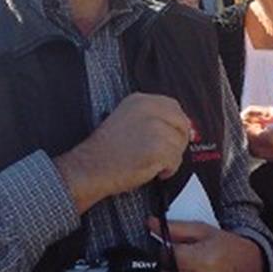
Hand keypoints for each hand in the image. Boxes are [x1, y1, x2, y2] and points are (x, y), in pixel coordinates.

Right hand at [54, 93, 189, 213]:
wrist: (90, 168)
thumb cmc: (105, 151)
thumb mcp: (127, 121)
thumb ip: (152, 119)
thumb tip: (181, 126)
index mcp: (140, 101)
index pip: (174, 106)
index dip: (177, 124)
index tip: (174, 135)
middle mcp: (148, 110)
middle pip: (181, 124)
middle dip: (178, 141)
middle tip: (166, 153)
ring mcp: (154, 128)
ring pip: (179, 144)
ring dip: (170, 158)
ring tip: (152, 163)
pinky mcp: (158, 147)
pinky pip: (175, 160)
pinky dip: (168, 169)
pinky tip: (153, 170)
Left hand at [149, 218, 263, 271]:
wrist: (252, 267)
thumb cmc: (228, 248)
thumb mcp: (204, 231)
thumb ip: (176, 228)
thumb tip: (151, 223)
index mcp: (207, 258)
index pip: (170, 258)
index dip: (168, 252)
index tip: (174, 251)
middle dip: (172, 268)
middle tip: (185, 263)